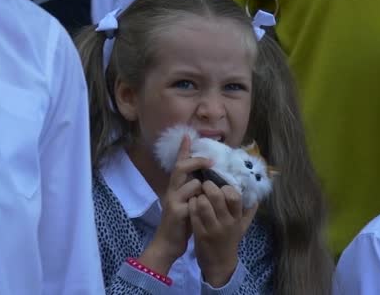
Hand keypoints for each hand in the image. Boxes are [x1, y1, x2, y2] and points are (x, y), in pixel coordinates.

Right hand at [138, 135, 212, 273]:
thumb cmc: (180, 223)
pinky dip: (201, 202)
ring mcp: (173, 201)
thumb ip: (192, 189)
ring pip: (191, 184)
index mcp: (175, 187)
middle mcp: (172, 190)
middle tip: (211, 160)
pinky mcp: (177, 213)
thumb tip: (205, 178)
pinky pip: (193, 202)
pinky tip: (206, 207)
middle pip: (181, 168)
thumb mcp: (186, 202)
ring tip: (211, 195)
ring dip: (204, 187)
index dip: (183, 149)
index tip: (188, 135)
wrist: (167, 243)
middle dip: (197, 161)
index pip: (178, 164)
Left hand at [189, 181, 258, 286]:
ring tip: (198, 195)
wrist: (220, 263)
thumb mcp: (243, 226)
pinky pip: (193, 214)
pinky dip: (191, 205)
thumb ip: (249, 210)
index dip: (226, 187)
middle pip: (216, 197)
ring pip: (203, 204)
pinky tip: (192, 203)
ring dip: (198, 195)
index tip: (220, 187)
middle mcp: (226, 223)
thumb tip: (255, 194)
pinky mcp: (200, 234)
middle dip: (209, 186)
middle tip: (205, 185)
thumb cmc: (230, 240)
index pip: (234, 196)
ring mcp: (212, 228)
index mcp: (237, 219)